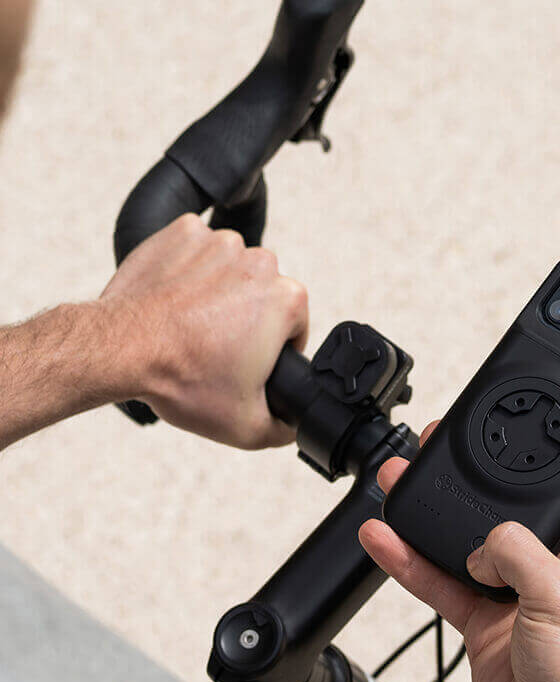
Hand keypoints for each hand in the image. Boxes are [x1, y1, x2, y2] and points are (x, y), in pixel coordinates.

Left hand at [99, 214, 307, 448]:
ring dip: (219, 292)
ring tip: (192, 324)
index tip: (243, 364)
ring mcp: (220, 243)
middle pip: (264, 296)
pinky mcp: (184, 232)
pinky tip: (176, 297)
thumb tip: (297, 425)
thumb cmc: (184, 380)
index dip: (272, 351)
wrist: (120, 350)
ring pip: (231, 270)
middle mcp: (261, 262)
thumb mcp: (248, 427)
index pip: (294, 328)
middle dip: (246, 319)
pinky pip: (198, 249)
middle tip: (215, 349)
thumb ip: (286, 429)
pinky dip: (189, 268)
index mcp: (287, 299)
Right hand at [360, 419, 559, 681]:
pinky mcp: (492, 622)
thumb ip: (518, 555)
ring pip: (480, 537)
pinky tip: (387, 536)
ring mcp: (528, 594)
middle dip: (505, 467)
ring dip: (443, 509)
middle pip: (537, 502)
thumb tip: (483, 545)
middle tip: (469, 435)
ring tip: (409, 474)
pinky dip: (415, 560)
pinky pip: (446, 580)